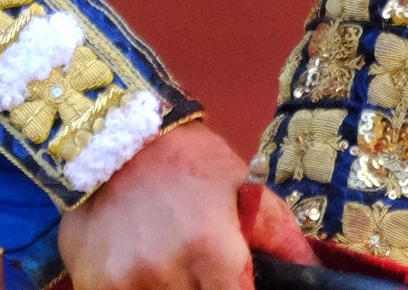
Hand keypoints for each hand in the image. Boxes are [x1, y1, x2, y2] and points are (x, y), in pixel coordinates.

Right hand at [58, 122, 310, 289]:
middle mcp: (166, 273)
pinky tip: (144, 266)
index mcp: (211, 250)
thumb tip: (312, 271)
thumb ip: (278, 235)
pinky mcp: (95, 284)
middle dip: (207, 286)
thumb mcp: (241, 186)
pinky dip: (141, 288)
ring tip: (176, 260)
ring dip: (176, 287)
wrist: (110, 133)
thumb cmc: (185, 159)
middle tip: (205, 264)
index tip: (238, 279)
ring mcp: (126, 283)